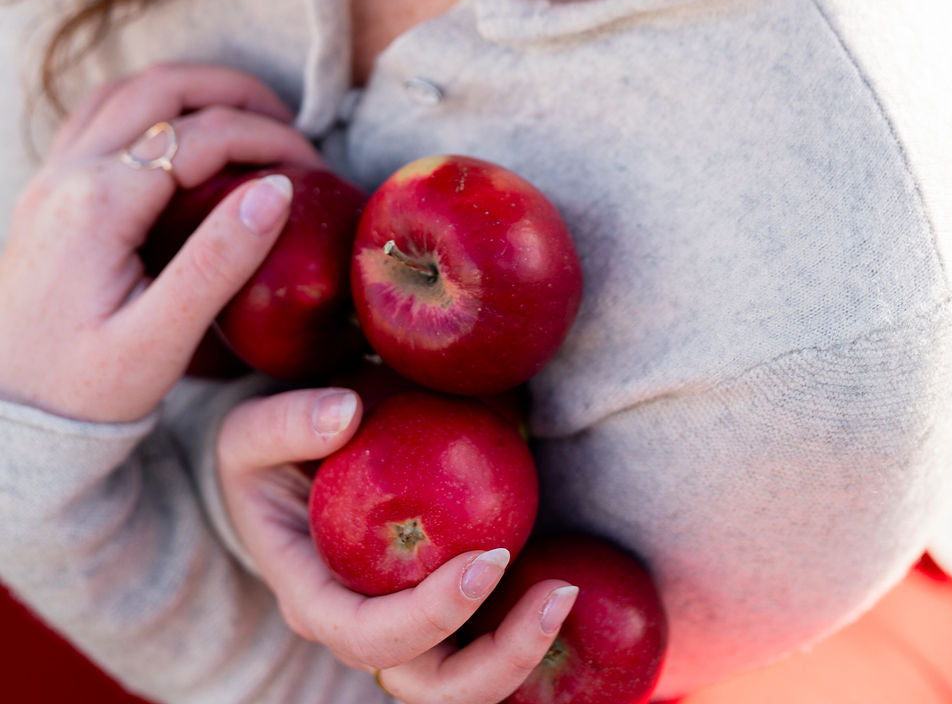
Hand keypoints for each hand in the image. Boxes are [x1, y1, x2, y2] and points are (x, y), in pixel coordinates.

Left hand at [0, 62, 326, 422]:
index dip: (270, 140)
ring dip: (190, 90)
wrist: (4, 425)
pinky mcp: (46, 196)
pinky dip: (149, 107)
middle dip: (236, 92)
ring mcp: (51, 180)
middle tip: (289, 123)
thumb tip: (279, 189)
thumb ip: (218, 262)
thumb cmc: (80, 395)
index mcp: (99, 204)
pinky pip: (98, 117)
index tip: (314, 167)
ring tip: (244, 118)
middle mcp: (68, 175)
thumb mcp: (157, 342)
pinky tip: (180, 137)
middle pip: (162, 88)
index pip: (205, 136)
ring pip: (126, 91)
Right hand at [218, 390, 579, 703]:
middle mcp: (361, 626)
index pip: (372, 638)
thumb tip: (346, 412)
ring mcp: (402, 621)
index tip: (487, 561)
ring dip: (520, 651)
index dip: (432, 615)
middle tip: (556, 594)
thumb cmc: (263, 452)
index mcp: (314, 599)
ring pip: (463, 677)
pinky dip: (520, 620)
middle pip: (429, 685)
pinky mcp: (437, 601)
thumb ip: (288, 420)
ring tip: (566, 592)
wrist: (279, 467)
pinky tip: (561, 572)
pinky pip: (482, 634)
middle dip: (498, 660)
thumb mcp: (248, 430)